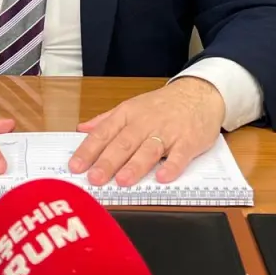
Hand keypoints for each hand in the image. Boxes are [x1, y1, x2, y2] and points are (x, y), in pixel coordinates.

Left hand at [69, 77, 225, 185]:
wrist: (199, 93)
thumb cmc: (162, 105)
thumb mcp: (131, 107)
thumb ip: (106, 120)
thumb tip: (81, 130)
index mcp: (128, 115)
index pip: (104, 133)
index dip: (89, 150)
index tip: (76, 166)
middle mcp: (145, 123)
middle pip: (123, 143)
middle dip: (108, 162)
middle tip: (94, 178)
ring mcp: (167, 132)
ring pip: (148, 149)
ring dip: (135, 165)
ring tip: (122, 181)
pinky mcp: (188, 141)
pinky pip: (179, 155)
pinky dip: (172, 166)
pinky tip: (163, 177)